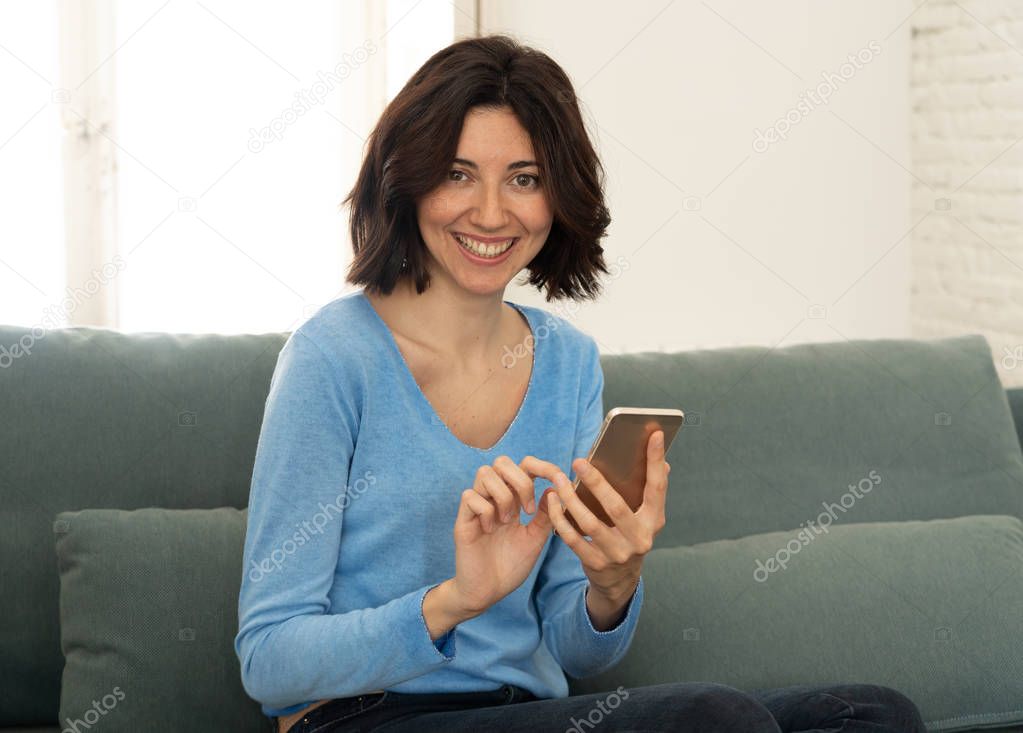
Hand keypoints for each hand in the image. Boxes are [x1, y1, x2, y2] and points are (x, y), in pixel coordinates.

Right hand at [449, 455, 553, 614]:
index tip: (558, 480)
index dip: (541, 466)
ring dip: (503, 496)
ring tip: (507, 521)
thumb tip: (554, 489)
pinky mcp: (463, 520)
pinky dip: (485, 510)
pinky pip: (470, 496)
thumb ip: (545, 516)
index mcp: (513, 500)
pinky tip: (490, 530)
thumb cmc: (510, 566)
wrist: (487, 592)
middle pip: (502, 461)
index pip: (524, 466)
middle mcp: (494, 499)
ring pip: (485, 473)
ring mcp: (477, 508)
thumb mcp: (535, 539)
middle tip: (527, 509)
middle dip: (521, 480)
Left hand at [528, 431, 669, 603]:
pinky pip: (573, 538)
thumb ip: (649, 491)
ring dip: (570, 500)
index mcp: (654, 520)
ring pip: (589, 523)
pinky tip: (552, 502)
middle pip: (616, 507)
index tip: (654, 433)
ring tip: (558, 481)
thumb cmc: (629, 534)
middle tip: (578, 461)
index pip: (658, 487)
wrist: (620, 580)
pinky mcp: (596, 564)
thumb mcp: (644, 517)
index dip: (656, 460)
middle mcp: (640, 538)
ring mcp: (618, 554)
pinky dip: (560, 519)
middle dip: (596, 482)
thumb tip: (662, 461)